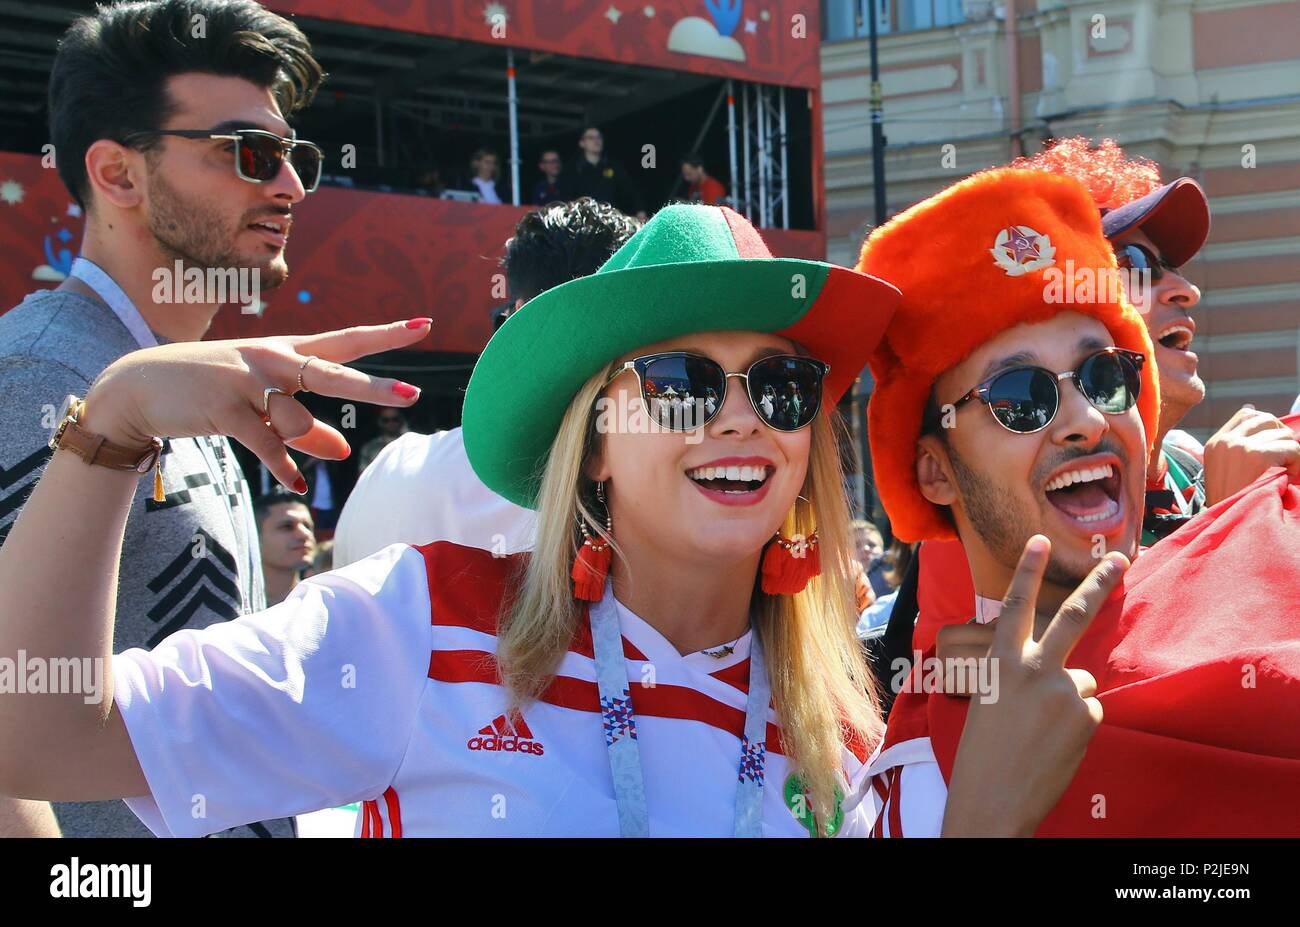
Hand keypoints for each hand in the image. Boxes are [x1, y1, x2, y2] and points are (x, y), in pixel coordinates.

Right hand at [80, 319, 432, 492]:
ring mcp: (246, 381)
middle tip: (413, 396)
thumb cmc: (211, 392)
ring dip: (290, 441)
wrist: (139, 386)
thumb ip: (306, 429)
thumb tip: (344, 450)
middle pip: (331, 375)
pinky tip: (296, 485)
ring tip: (264, 436)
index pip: (346, 340)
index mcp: (286, 352)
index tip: (425, 324)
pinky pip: (266, 444)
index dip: (386, 334)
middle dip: (372, 388)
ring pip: (294, 420)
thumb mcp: (262, 406)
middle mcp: (271, 360)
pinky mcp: (223, 407)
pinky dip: (283, 466)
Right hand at [941, 535, 1127, 836]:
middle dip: (1098, 583)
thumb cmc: (984, 754)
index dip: (1027, 570)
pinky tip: (1054, 746)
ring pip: (1082, 680)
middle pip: (1072, 615)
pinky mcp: (1086, 714)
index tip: (1039, 540)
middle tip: (1120, 557)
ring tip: (1041, 732)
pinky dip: (1076, 727)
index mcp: (1000, 662)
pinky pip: (1088, 711)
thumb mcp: (992, 701)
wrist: (993, 798)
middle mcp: (1034, 667)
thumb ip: (1024, 677)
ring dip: (1069, 702)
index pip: (1016, 606)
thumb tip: (1064, 674)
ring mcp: (1063, 689)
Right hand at [1202, 405, 1299, 505]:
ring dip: (1289, 452)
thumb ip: (1239, 448)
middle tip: (1284, 458)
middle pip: (1266, 419)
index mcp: (1215, 443)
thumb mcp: (1224, 469)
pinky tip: (1288, 478)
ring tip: (1284, 472)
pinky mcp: (1257, 455)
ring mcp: (1240, 446)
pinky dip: (1296, 463)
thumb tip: (1267, 425)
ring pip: (1282, 434)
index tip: (1273, 446)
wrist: (1226, 522)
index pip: (1247, 415)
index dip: (1267, 426)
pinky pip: (1291, 448)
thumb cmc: (1231, 501)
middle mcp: (1226, 441)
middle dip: (1281, 435)